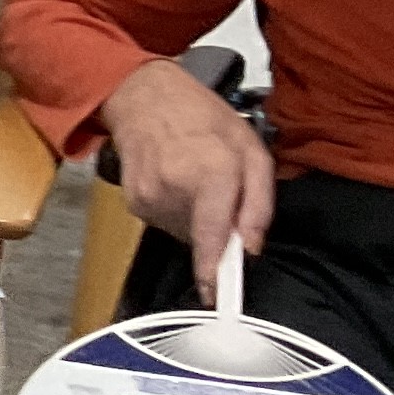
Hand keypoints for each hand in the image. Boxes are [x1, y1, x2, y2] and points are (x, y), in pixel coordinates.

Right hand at [100, 58, 273, 299]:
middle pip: (204, 239)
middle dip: (217, 227)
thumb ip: (259, 201)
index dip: (215, 272)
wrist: (143, 97)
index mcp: (211, 174)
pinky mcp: (134, 203)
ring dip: (195, 217)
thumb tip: (252, 245)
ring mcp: (149, 197)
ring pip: (183, 233)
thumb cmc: (201, 116)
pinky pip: (164, 223)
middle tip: (218, 191)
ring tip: (193, 178)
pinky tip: (174, 180)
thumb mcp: (251, 148)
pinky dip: (175, 210)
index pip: (213, 236)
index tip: (216, 297)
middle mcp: (175, 189)